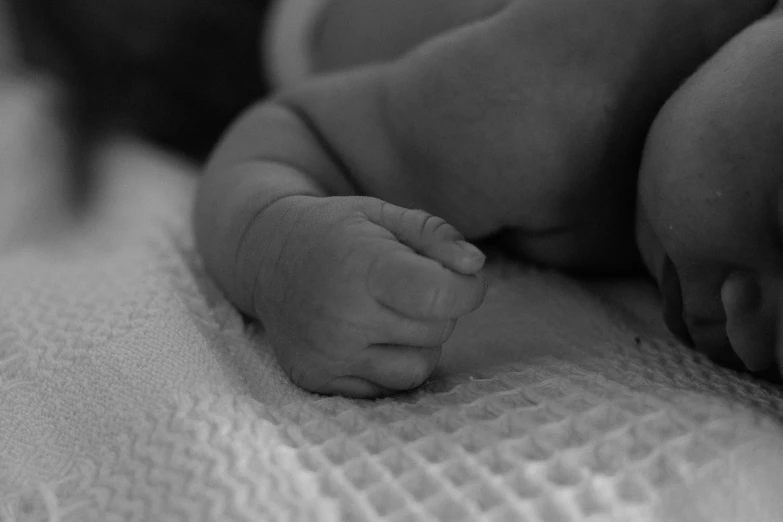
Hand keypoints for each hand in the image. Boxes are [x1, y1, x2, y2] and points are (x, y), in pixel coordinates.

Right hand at [253, 195, 486, 396]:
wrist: (265, 257)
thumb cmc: (335, 231)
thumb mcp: (383, 214)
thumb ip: (434, 234)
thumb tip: (475, 267)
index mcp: (361, 268)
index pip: (442, 297)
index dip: (466, 288)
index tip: (458, 276)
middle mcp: (343, 318)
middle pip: (436, 330)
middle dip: (438, 308)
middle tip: (407, 286)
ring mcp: (328, 355)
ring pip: (418, 367)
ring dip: (419, 341)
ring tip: (391, 312)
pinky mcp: (318, 379)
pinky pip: (387, 389)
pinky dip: (391, 364)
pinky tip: (370, 335)